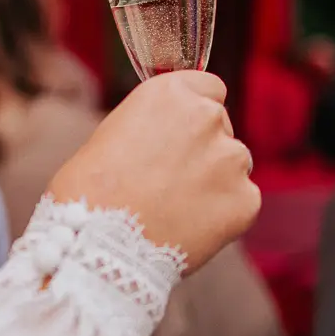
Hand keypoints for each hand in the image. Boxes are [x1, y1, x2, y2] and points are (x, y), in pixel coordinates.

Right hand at [47, 71, 259, 269]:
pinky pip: (242, 201)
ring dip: (214, 181)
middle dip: (203, 149)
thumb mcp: (112, 135)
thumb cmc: (89, 193)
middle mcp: (207, 117)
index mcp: (170, 93)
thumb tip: (169, 138)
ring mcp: (231, 159)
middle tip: (170, 182)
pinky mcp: (246, 200)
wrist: (97, 247)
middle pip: (221, 126)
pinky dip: (222, 214)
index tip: (181, 134)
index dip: (194, 113)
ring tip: (176, 209)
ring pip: (234, 165)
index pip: (209, 88)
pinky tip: (189, 228)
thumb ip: (152, 126)